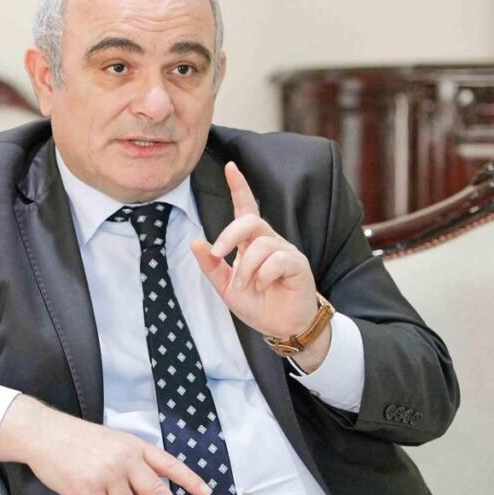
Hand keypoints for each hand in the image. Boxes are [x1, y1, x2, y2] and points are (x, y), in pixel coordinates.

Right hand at [0, 396, 209, 494]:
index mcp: (134, 447)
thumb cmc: (78, 440)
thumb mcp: (113, 444)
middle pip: (157, 491)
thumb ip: (132, 469)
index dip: (188, 479)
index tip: (205, 492)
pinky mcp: (88, 489)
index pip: (168, 463)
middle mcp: (126, 460)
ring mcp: (107, 475)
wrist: (47, 434)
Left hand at [190, 162, 328, 365]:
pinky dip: (264, 275)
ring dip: (246, 268)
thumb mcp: (226, 287)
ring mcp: (285, 252)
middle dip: (229, 234)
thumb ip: (211, 266)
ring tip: (246, 286)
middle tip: (217, 254)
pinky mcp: (297, 264)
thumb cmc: (258, 303)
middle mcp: (269, 242)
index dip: (239, 187)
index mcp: (251, 243)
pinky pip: (278, 260)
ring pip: (261, 244)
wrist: (282, 327)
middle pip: (250, 221)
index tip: (231, 167)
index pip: (246, 208)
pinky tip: (264, 286)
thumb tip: (195, 242)